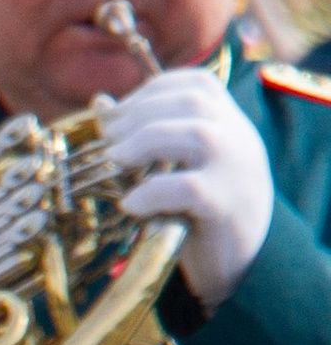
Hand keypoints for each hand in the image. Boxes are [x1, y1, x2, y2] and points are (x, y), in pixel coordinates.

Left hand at [106, 66, 275, 302]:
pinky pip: (189, 188)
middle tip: (107, 141)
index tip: (118, 114)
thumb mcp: (180, 163)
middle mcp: (240, 138)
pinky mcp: (227, 206)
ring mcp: (238, 171)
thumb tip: (99, 104)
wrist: (244, 261)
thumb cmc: (202, 209)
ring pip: (197, 134)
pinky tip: (129, 204)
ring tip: (114, 161)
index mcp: (231, 122)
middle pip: (193, 101)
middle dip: (140, 113)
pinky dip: (152, 191)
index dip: (152, 90)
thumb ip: (148, 131)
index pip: (198, 84)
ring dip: (145, 141)